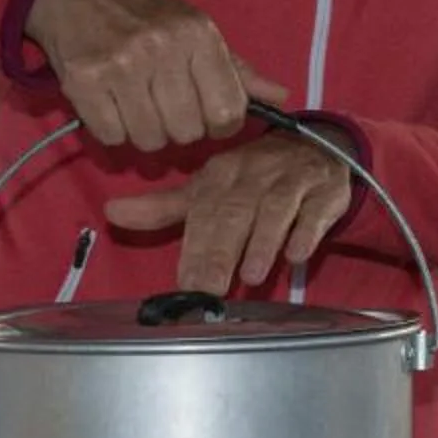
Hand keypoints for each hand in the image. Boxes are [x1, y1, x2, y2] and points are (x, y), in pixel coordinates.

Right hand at [22, 0, 288, 151]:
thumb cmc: (143, 14)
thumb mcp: (195, 29)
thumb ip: (237, 69)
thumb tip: (281, 97)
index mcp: (198, 35)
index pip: (227, 111)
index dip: (219, 125)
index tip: (205, 115)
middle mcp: (162, 48)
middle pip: (187, 132)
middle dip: (178, 129)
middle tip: (164, 108)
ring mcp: (121, 65)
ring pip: (149, 139)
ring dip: (144, 133)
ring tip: (136, 105)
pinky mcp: (83, 82)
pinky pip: (111, 136)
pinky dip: (112, 130)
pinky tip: (111, 104)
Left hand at [103, 133, 355, 294]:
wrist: (318, 149)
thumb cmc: (255, 177)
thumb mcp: (209, 189)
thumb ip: (163, 208)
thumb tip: (111, 214)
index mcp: (221, 175)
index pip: (204, 211)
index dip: (194, 247)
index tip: (185, 282)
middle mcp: (255, 175)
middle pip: (236, 213)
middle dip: (222, 251)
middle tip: (210, 289)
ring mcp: (292, 181)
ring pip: (276, 210)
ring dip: (263, 242)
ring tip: (252, 275)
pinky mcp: (326, 191)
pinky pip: (316, 211)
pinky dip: (307, 231)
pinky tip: (297, 255)